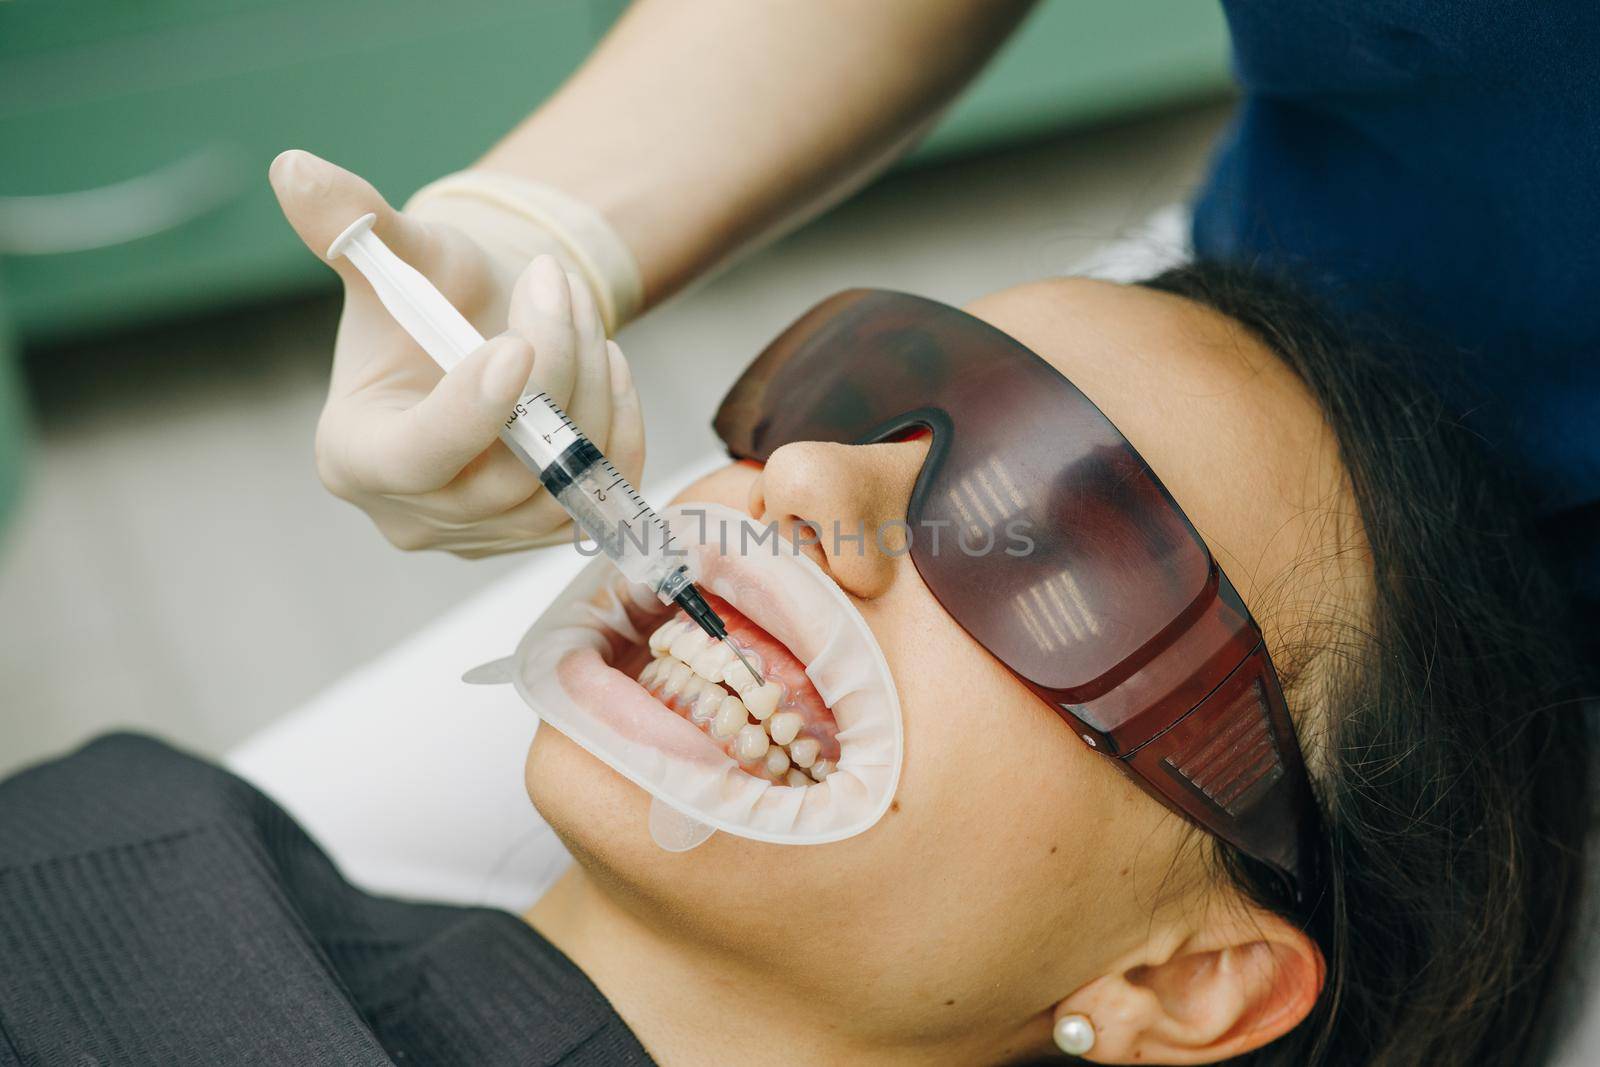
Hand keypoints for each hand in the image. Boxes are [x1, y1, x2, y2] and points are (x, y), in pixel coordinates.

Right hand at [269, 150, 644, 555]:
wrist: (490, 331)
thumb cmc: (436, 295)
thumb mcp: (399, 254)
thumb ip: (352, 222)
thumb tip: (294, 168)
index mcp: (355, 454)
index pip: (416, 456)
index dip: (469, 412)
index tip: (514, 346)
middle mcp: (413, 514)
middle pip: (505, 469)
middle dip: (551, 369)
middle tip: (556, 281)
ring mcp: (483, 535)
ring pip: (562, 479)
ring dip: (591, 386)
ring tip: (578, 309)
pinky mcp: (542, 533)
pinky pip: (603, 491)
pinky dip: (619, 423)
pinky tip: (605, 363)